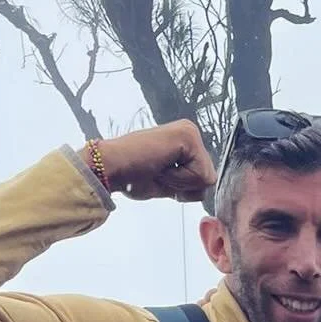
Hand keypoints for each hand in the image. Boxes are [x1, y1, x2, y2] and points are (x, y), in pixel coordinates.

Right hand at [88, 121, 215, 202]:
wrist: (111, 168)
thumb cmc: (132, 176)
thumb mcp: (169, 183)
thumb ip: (188, 182)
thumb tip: (204, 189)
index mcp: (187, 143)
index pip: (205, 180)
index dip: (183, 189)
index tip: (160, 176)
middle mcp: (191, 133)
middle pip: (209, 179)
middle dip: (184, 187)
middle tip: (159, 173)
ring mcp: (190, 132)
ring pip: (206, 178)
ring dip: (180, 183)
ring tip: (158, 168)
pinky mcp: (188, 135)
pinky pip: (199, 175)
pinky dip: (179, 179)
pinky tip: (160, 166)